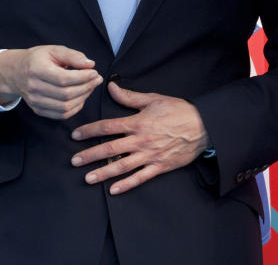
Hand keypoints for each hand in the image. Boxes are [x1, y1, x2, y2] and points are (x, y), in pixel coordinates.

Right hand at [0, 45, 101, 118]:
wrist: (15, 72)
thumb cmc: (37, 59)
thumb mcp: (54, 50)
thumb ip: (73, 55)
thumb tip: (90, 64)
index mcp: (37, 69)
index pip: (63, 79)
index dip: (82, 77)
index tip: (94, 72)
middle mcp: (34, 88)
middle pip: (66, 94)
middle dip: (86, 87)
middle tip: (96, 79)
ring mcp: (35, 101)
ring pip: (65, 107)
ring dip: (83, 98)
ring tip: (90, 87)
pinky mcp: (38, 110)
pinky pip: (61, 115)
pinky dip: (75, 108)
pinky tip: (81, 97)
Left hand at [70, 82, 208, 194]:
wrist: (203, 125)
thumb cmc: (179, 110)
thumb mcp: (154, 99)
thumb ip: (130, 97)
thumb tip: (111, 87)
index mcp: (138, 122)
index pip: (107, 126)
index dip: (89, 130)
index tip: (75, 135)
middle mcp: (141, 140)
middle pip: (109, 148)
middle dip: (89, 155)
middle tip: (74, 161)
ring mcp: (150, 155)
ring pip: (121, 166)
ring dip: (103, 172)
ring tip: (88, 178)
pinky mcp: (160, 166)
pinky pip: (140, 178)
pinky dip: (126, 185)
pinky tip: (113, 190)